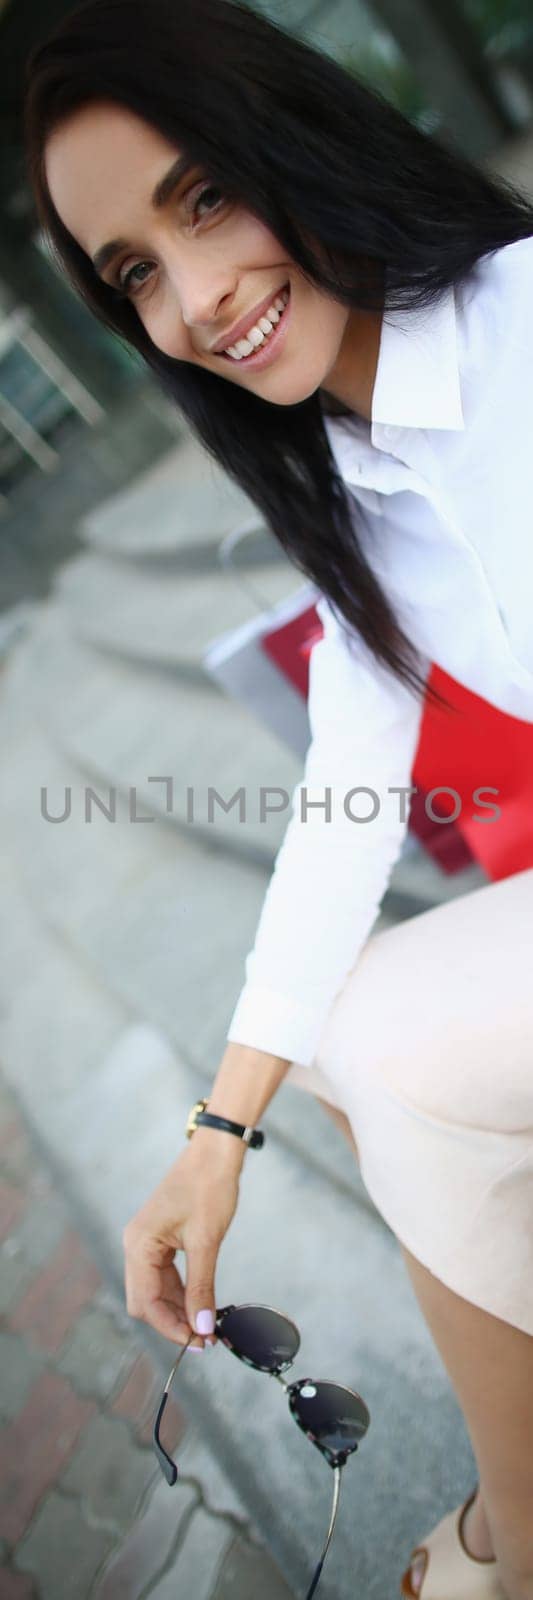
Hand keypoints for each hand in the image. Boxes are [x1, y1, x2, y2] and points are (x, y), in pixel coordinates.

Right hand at [123, 1136, 241, 1347]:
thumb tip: (202, 1327)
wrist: (214, 1154)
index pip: (146, 1302)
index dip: (171, 1327)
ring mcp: (146, 1243)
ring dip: (177, 1311)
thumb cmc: (208, 1188)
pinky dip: (181, 1294)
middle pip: (145, 1301)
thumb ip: (201, 1287)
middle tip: (205, 1339)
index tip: (199, 1343)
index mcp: (138, 1244)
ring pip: (154, 1292)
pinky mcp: (159, 1241)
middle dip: (172, 1322)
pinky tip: (201, 1304)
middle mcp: (135, 1245)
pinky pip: (164, 1277)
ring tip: (207, 1326)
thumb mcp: (206, 1241)